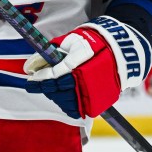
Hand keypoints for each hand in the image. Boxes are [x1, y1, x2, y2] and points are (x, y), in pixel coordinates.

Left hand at [24, 16, 149, 118]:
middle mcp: (85, 83)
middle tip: (38, 84)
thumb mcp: (70, 41)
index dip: (39, 80)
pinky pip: (75, 110)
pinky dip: (66, 104)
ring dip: (55, 96)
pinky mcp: (97, 103)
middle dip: (45, 88)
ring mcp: (92, 95)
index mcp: (78, 66)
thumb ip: (49, 54)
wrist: (122, 53)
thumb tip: (29, 66)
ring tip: (52, 89)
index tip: (30, 80)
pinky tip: (63, 96)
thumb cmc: (93, 43)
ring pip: (65, 102)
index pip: (52, 77)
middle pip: (57, 91)